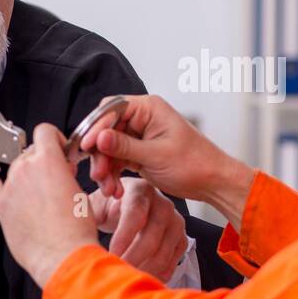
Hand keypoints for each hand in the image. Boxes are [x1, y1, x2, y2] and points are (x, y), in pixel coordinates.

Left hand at [0, 123, 98, 285]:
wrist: (63, 256)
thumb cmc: (75, 230)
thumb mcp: (81, 192)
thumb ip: (66, 174)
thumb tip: (60, 172)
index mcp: (48, 161)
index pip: (44, 131)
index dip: (54, 137)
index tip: (59, 148)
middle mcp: (25, 169)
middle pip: (31, 151)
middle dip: (44, 160)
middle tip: (57, 178)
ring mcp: (11, 186)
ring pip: (16, 167)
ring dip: (27, 172)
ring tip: (40, 191)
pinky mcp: (1, 205)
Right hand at [79, 95, 221, 199]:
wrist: (212, 182)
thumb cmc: (194, 164)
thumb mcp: (156, 155)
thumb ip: (125, 146)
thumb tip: (99, 137)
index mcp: (149, 108)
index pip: (111, 109)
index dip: (96, 127)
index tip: (86, 147)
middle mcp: (142, 118)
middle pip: (106, 129)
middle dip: (100, 154)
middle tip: (99, 175)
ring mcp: (139, 136)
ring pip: (108, 147)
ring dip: (105, 168)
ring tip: (109, 188)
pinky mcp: (138, 152)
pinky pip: (117, 160)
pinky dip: (113, 174)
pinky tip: (115, 190)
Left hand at [89, 178, 188, 280]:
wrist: (128, 207)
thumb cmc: (109, 206)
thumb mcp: (96, 202)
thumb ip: (86, 209)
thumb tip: (72, 223)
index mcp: (139, 190)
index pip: (135, 214)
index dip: (123, 237)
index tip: (110, 254)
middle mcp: (162, 203)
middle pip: (151, 237)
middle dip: (132, 259)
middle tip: (116, 272)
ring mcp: (175, 222)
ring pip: (163, 252)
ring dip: (143, 270)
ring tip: (126, 279)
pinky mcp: (181, 238)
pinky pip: (173, 260)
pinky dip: (158, 273)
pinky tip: (142, 278)